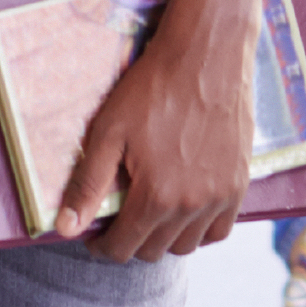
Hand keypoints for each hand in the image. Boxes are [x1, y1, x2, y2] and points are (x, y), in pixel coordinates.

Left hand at [51, 4, 252, 262]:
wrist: (206, 54)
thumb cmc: (152, 88)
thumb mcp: (108, 132)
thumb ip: (87, 185)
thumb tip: (65, 230)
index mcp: (156, 196)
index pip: (123, 248)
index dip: (103, 246)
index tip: (95, 235)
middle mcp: (192, 205)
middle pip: (154, 251)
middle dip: (131, 241)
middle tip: (120, 219)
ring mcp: (220, 196)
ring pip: (187, 245)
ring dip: (165, 237)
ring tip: (150, 213)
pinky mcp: (240, 183)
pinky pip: (220, 229)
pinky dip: (200, 229)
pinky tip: (184, 210)